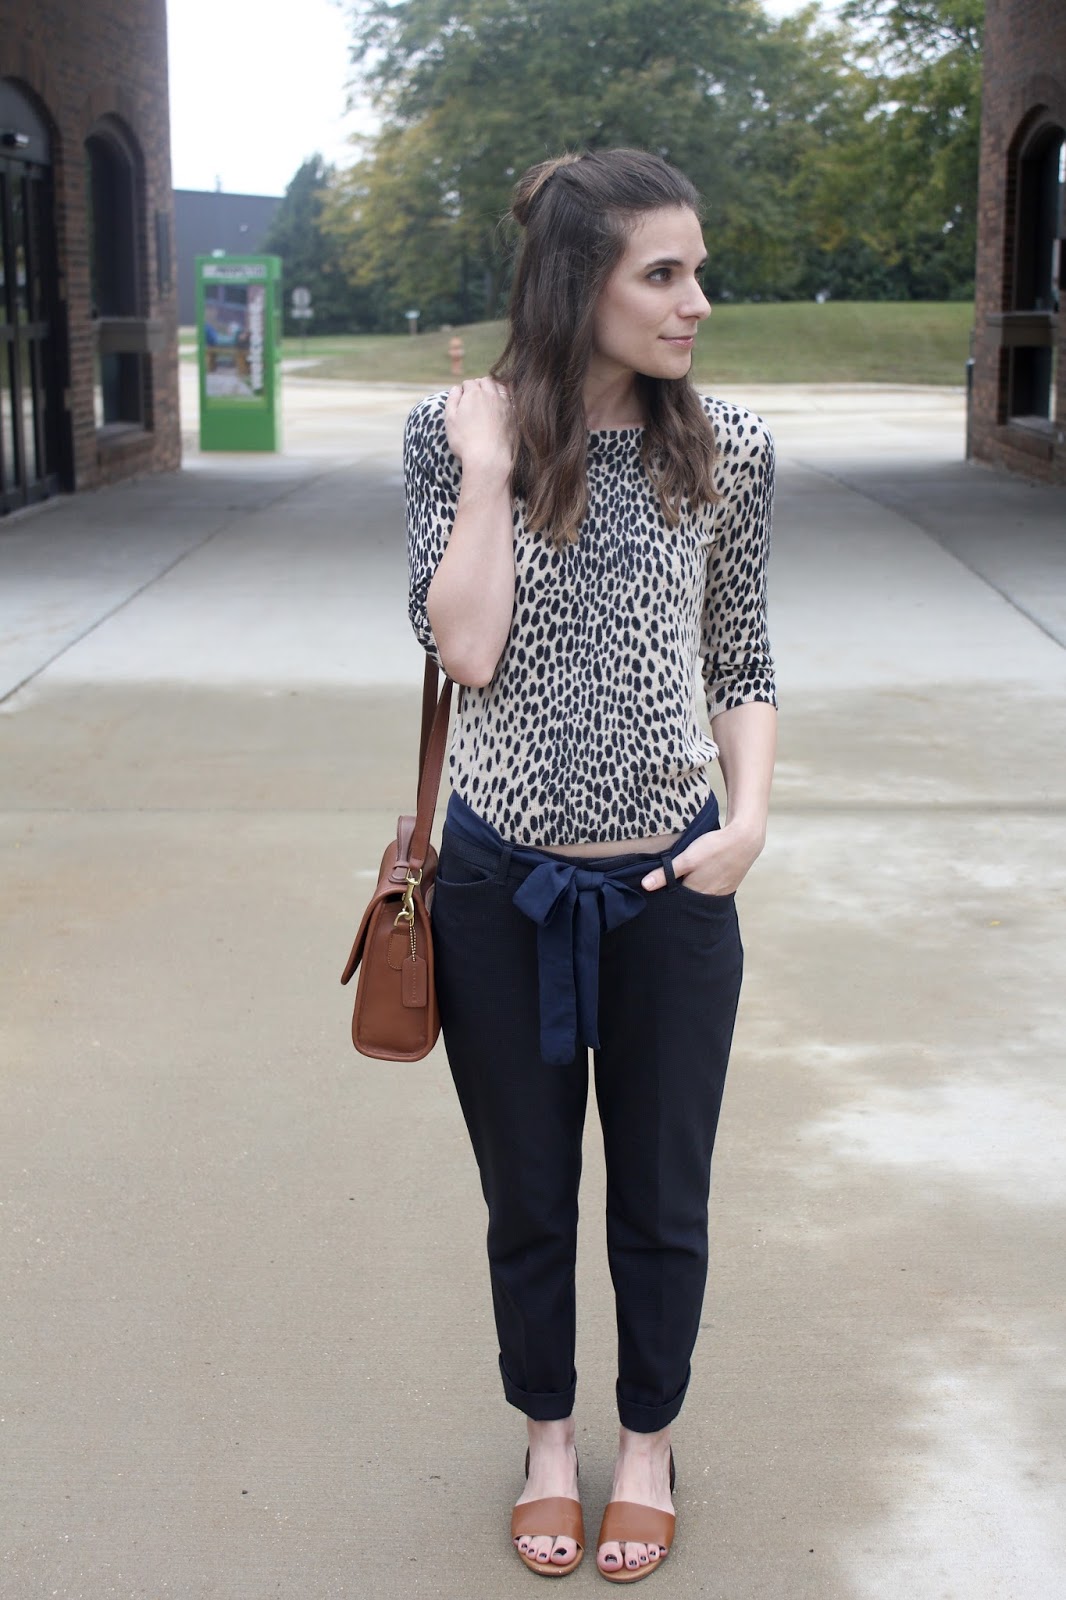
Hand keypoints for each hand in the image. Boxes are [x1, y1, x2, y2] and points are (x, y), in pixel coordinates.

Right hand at [445, 377, 512, 478]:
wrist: (488, 458)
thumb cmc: (465, 441)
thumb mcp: (450, 420)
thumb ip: (452, 401)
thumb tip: (456, 388)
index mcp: (473, 394)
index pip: (469, 383)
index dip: (464, 389)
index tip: (463, 397)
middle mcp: (490, 395)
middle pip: (485, 381)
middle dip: (479, 385)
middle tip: (475, 395)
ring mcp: (504, 404)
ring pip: (499, 387)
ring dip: (493, 388)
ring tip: (488, 398)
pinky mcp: (513, 415)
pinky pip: (510, 399)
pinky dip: (505, 398)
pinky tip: (501, 406)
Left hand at [640, 822, 764, 895]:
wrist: (745, 839)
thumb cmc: (714, 848)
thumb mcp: (687, 858)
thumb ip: (666, 873)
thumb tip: (645, 886)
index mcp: (696, 893)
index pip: (676, 903)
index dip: (667, 899)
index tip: (658, 896)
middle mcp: (709, 897)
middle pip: (689, 902)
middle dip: (679, 898)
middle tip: (669, 890)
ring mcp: (721, 892)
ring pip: (700, 896)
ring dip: (692, 892)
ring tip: (685, 882)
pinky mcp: (728, 886)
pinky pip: (712, 891)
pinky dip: (704, 887)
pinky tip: (702, 878)